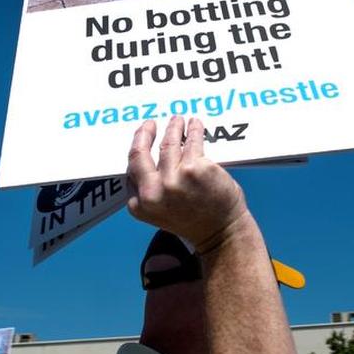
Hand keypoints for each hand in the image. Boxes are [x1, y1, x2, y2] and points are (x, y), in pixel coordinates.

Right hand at [126, 117, 247, 252]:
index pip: (132, 170)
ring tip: (177, 120)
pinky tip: (195, 124)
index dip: (138, 150)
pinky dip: (194, 129)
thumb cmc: (194, 220)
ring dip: (173, 127)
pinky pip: (193, 141)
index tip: (142, 138)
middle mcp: (153, 191)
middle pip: (140, 153)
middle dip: (144, 134)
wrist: (221, 233)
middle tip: (150, 124)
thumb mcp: (160, 212)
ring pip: (169, 143)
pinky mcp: (196, 169)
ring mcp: (174, 179)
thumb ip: (151, 189)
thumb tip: (149, 158)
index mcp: (141, 204)